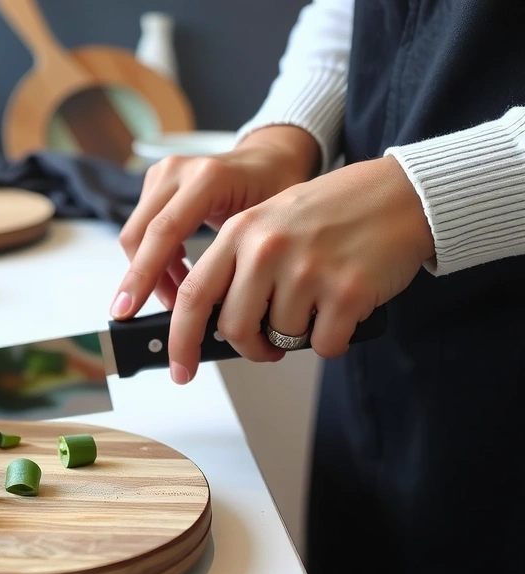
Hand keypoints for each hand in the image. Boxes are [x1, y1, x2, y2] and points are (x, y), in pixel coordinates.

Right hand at [112, 126, 322, 315]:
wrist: (269, 159)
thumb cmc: (275, 191)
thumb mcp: (267, 226)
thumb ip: (239, 261)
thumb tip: (221, 314)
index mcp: (209, 178)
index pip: (164, 231)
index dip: (143, 275)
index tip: (126, 310)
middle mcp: (179, 171)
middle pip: (139, 236)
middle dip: (138, 282)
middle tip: (143, 316)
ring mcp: (162, 175)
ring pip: (135, 237)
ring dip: (150, 274)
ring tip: (179, 297)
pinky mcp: (154, 184)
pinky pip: (141, 231)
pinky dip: (155, 260)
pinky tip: (179, 275)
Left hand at [164, 154, 434, 383]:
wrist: (403, 194)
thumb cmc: (335, 212)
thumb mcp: (270, 222)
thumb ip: (237, 264)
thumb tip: (210, 323)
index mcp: (241, 231)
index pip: (194, 295)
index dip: (180, 340)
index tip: (180, 368)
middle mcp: (267, 248)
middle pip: (235, 328)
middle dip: (249, 347)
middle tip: (266, 345)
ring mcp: (307, 270)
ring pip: (280, 338)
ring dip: (297, 335)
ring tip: (317, 304)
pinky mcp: (346, 291)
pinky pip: (323, 344)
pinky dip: (332, 339)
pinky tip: (343, 310)